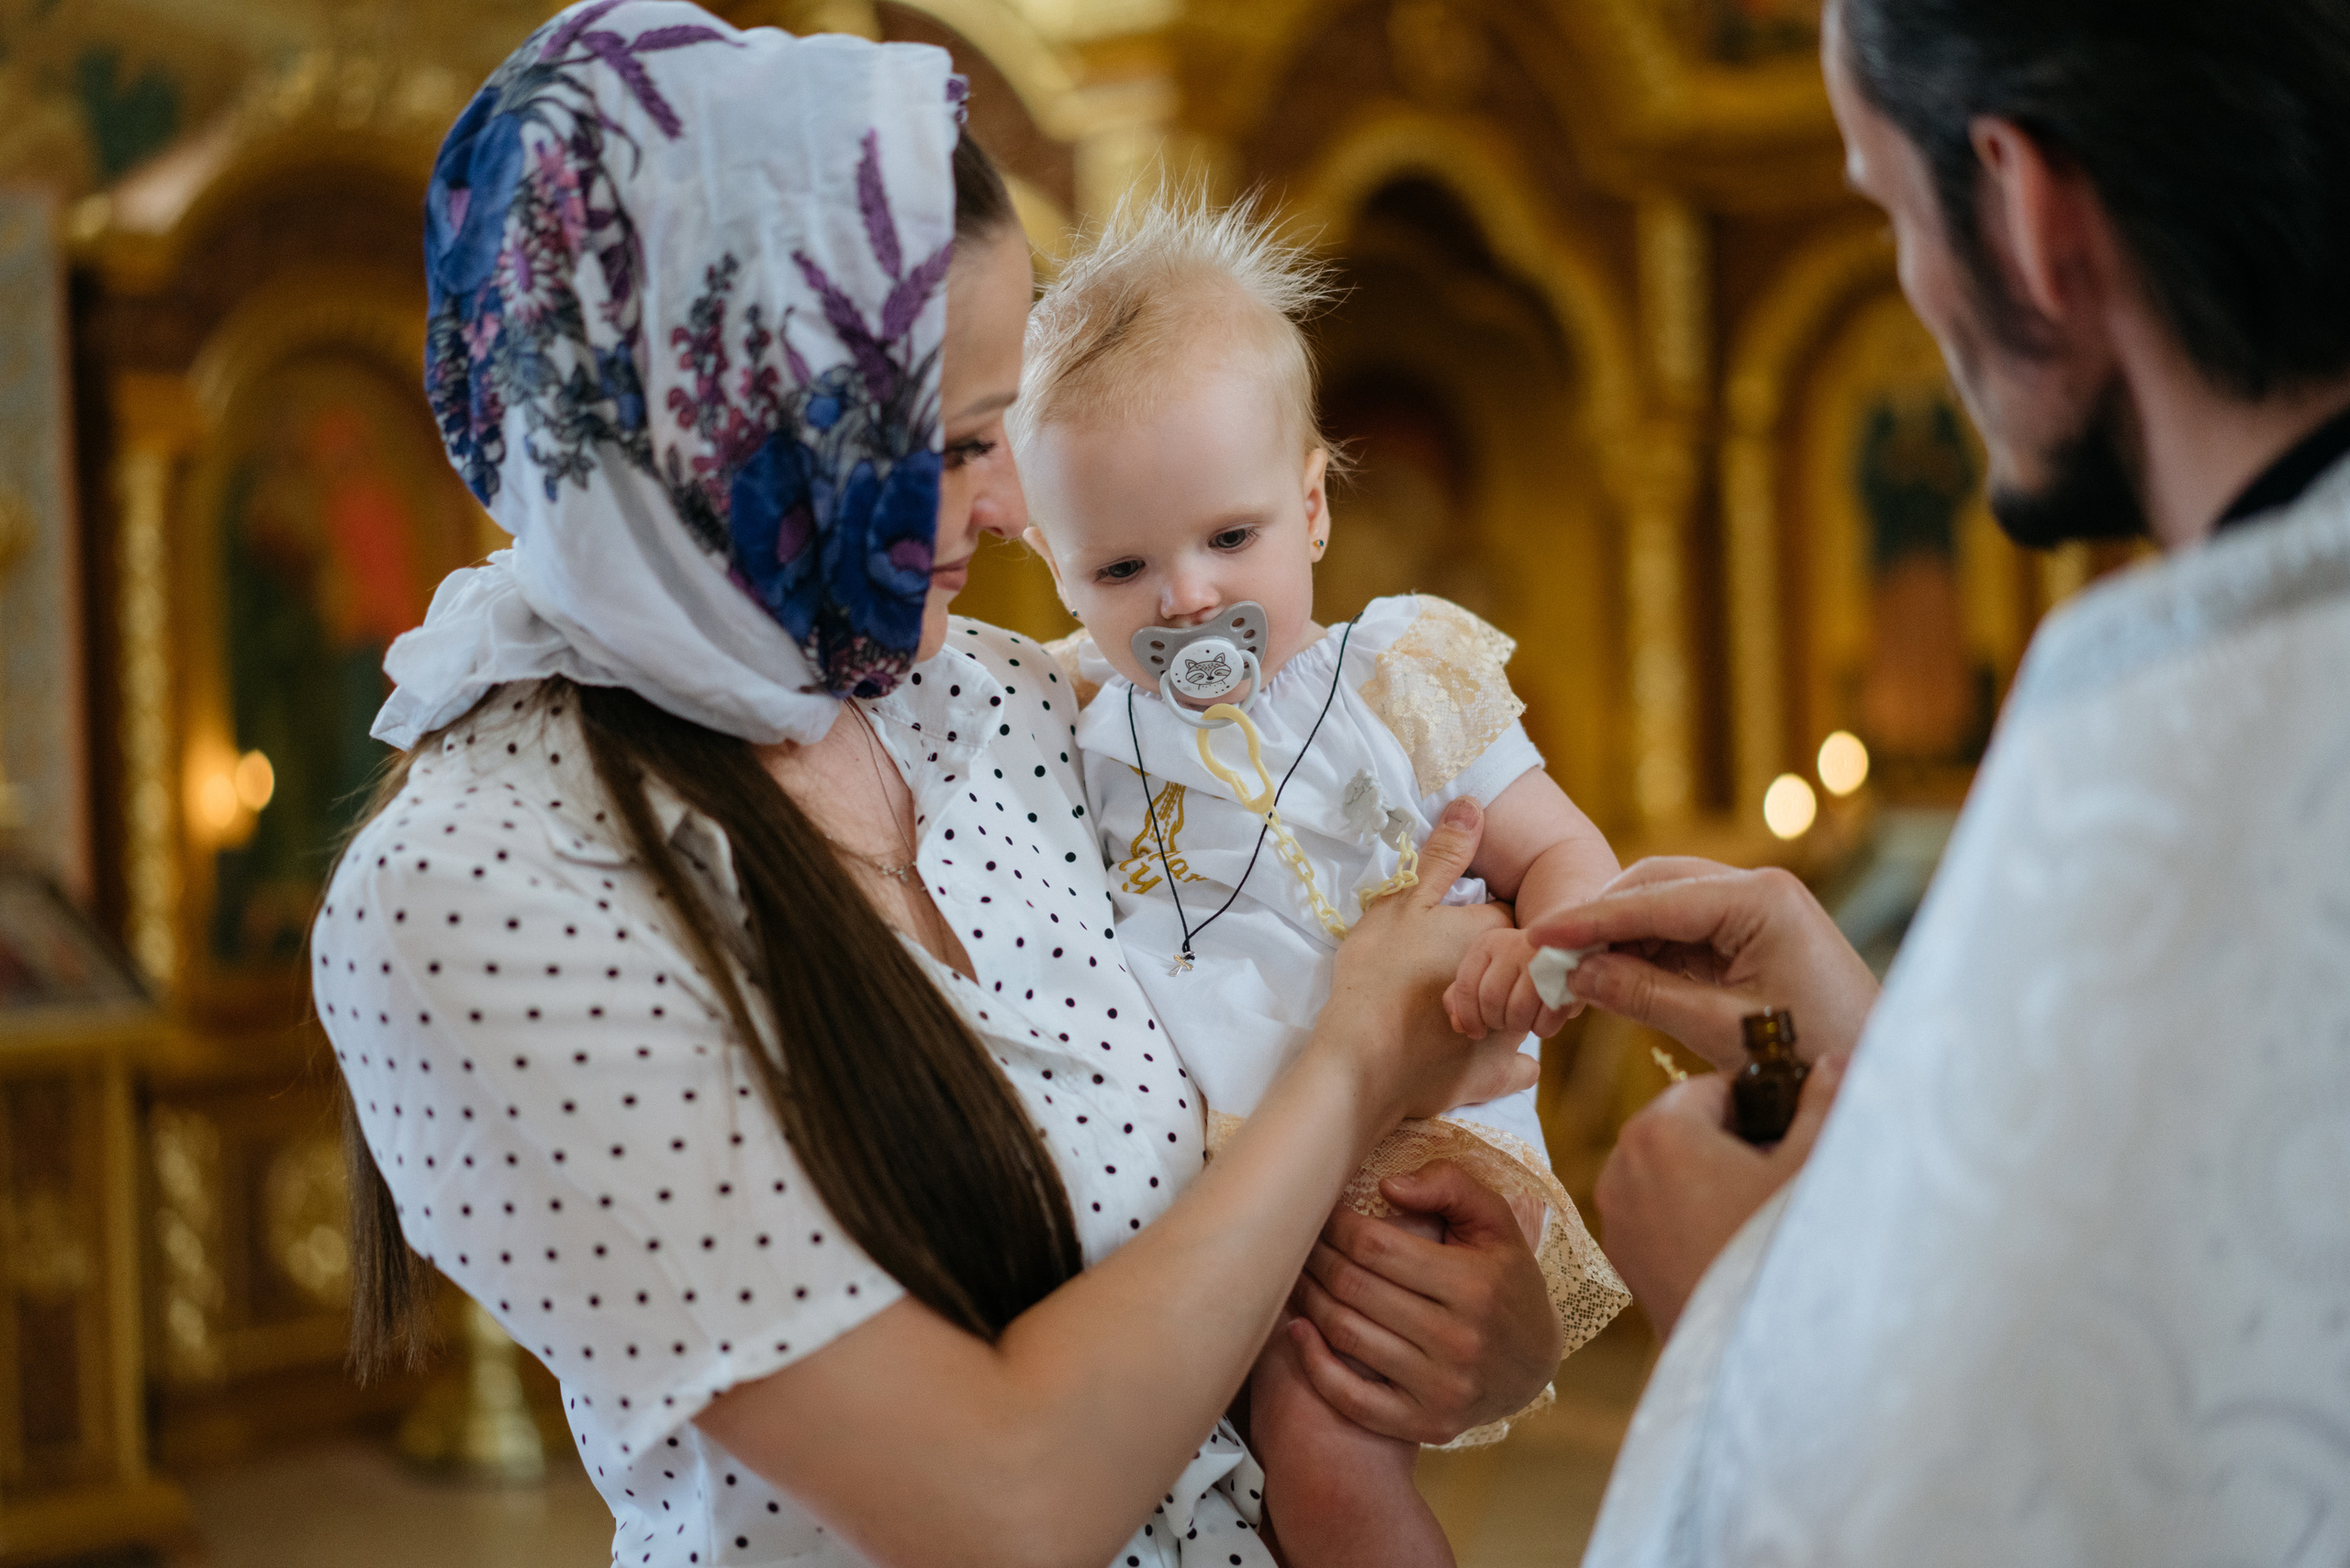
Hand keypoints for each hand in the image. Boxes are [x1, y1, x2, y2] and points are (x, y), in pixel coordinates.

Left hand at [1285, 1162, 1560, 1443]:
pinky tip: (1298, 1330)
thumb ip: (1449, 1185)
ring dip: (1308, 1300)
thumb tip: (1387, 1187)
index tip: (1320, 1214)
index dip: (1335, 1226)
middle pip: (1353, 1288)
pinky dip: (1315, 1365)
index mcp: (1473, 1284)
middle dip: (1315, 1258)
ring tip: (1298, 1276)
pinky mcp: (1429, 1424)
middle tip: (1300, 1242)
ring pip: (1346, 1335)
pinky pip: (1352, 1399)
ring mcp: (1443, 1388)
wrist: (1536, 1363)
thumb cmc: (1504, 1278)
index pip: (1375, 1246)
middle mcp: (1460, 1340)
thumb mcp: (1495, 1220)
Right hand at [1328, 800, 1534, 1118]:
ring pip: (1520, 1007)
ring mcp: (1512, 1033)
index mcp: (1496, 933)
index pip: (1506, 913)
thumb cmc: (1380, 975)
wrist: (1361, 1062)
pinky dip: (1509, 1062)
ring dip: (1505, 1005)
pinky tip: (1489, 1057)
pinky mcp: (1497, 1075)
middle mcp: (1518, 980)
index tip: (1450, 925)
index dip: (1479, 916)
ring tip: (1457, 1008)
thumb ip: (1443, 856)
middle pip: (1515, 960)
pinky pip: (1518, 1064)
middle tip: (1445, 967)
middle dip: (1494, 960)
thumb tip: (1474, 802)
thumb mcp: (1404, 902)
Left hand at [1444, 926, 1577, 1040]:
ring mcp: (1541, 960)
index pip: (1466, 986)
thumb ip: (1463, 995)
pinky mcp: (1567, 977)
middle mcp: (1512, 946)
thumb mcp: (1486, 969)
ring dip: (1517, 1026)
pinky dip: (1541, 1028)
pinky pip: (1546, 1018)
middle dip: (1495, 1021)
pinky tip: (1540, 1022)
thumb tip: (1458, 1025)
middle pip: (1491, 1000)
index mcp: (1487, 944)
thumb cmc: (1516, 965)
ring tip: (1521, 1022)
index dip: (1468, 1016)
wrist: (1565, 944)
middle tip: (1503, 1023)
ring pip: (1517, 1011)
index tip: (1476, 1032)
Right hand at [1527, 858, 1880, 1071]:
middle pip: (1654, 887)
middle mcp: (1758, 888)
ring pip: (1662, 905)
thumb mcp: (1719, 1029)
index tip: (1537, 936)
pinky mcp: (1751, 932)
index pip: (1654, 900)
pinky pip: (1681, 931)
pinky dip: (1644, 952)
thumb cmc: (1812, 1053)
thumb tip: (1575, 974)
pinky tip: (1610, 978)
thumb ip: (1644, 995)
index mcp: (1760, 899)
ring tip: (1572, 974)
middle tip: (1549, 958)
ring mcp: (1756, 906)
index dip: (1589, 920)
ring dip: (1618, 936)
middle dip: (1600, 921)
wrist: (1879, 1072)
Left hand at [1593, 1055, 1844, 1335]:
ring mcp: (1617, 1217)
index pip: (1712, 1087)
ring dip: (1712, 1177)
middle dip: (1732, 1140)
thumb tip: (1833, 1059)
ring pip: (1669, 1170)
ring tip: (1762, 1209)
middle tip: (1781, 1172)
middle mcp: (1622, 1167)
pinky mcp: (1623, 1259)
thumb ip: (1822, 1103)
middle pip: (1685, 1126)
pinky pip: (1658, 1213)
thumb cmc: (1782, 1248)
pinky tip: (1736, 1243)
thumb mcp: (1812, 1166)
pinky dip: (1691, 1215)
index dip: (1757, 1103)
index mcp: (1659, 1130)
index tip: (1789, 1128)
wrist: (1761, 1355)